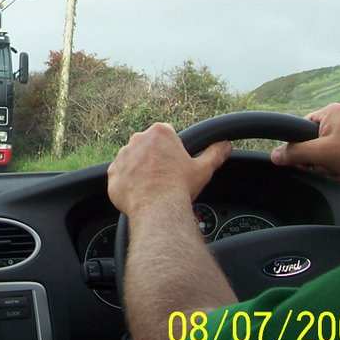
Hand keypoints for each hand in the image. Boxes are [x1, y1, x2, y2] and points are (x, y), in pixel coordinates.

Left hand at [107, 123, 231, 214]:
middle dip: (155, 159)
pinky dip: (128, 183)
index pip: (166, 135)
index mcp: (160, 132)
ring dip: (140, 170)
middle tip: (165, 177)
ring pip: (133, 160)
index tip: (175, 165)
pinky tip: (140, 194)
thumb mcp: (203, 169)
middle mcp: (138, 139)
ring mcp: (123, 155)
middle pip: (148, 146)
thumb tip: (225, 145)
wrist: (157, 207)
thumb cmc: (179, 186)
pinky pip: (121, 176)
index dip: (172, 151)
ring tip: (152, 187)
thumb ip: (215, 153)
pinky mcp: (113, 172)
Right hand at [271, 103, 339, 182]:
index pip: (301, 129)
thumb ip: (295, 153)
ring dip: (333, 168)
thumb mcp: (322, 154)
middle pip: (315, 143)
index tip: (307, 161)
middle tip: (329, 169)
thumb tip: (275, 155)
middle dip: (321, 162)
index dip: (301, 148)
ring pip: (329, 152)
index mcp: (329, 112)